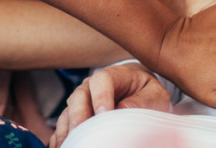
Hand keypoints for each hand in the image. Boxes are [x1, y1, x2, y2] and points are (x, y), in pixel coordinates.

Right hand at [49, 63, 169, 146]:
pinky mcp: (75, 116)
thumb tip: (121, 110)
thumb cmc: (147, 93)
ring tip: (69, 145)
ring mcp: (81, 101)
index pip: (101, 81)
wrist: (138, 92)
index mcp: (112, 75)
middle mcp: (91, 86)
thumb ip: (141, 101)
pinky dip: (60, 136)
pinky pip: (63, 125)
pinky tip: (61, 147)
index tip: (104, 115)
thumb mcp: (154, 94)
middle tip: (81, 134)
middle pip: (79, 97)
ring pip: (68, 112)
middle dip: (79, 116)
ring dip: (67, 130)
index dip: (101, 97)